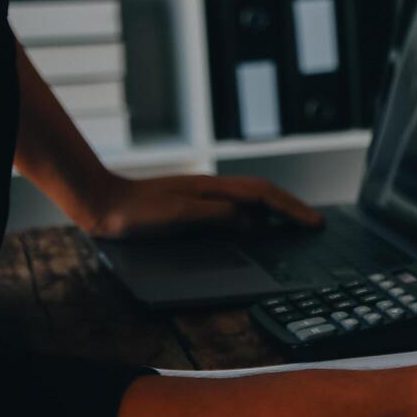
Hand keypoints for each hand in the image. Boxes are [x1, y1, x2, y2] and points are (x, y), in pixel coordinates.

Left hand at [82, 174, 321, 238]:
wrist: (100, 203)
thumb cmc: (134, 213)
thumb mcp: (178, 216)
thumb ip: (216, 215)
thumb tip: (250, 219)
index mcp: (213, 190)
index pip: (264, 196)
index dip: (292, 209)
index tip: (314, 222)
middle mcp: (213, 190)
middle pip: (264, 194)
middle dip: (293, 207)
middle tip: (315, 223)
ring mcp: (204, 196)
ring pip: (252, 199)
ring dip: (278, 209)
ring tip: (296, 224)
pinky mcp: (195, 206)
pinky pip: (237, 209)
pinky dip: (256, 215)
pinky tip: (257, 226)